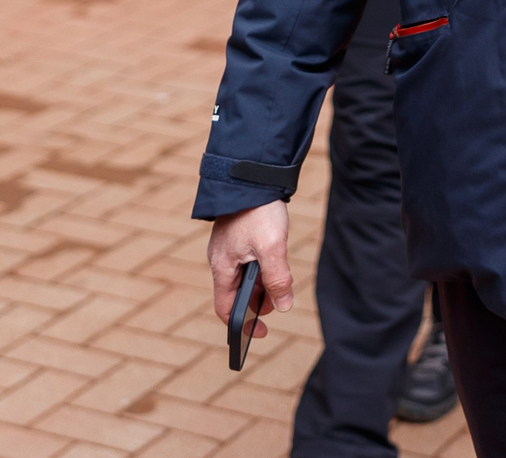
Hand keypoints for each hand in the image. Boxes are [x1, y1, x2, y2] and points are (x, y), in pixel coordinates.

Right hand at [207, 202, 292, 337]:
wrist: (253, 173)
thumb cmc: (258, 210)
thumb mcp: (272, 247)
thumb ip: (277, 279)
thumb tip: (284, 306)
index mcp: (222, 266)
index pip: (225, 309)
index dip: (242, 325)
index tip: (262, 332)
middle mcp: (221, 259)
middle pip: (237, 294)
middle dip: (258, 302)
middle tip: (280, 296)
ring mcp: (228, 247)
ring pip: (244, 277)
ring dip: (262, 283)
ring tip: (281, 274)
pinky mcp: (238, 236)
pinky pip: (248, 261)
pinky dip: (262, 267)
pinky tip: (276, 255)